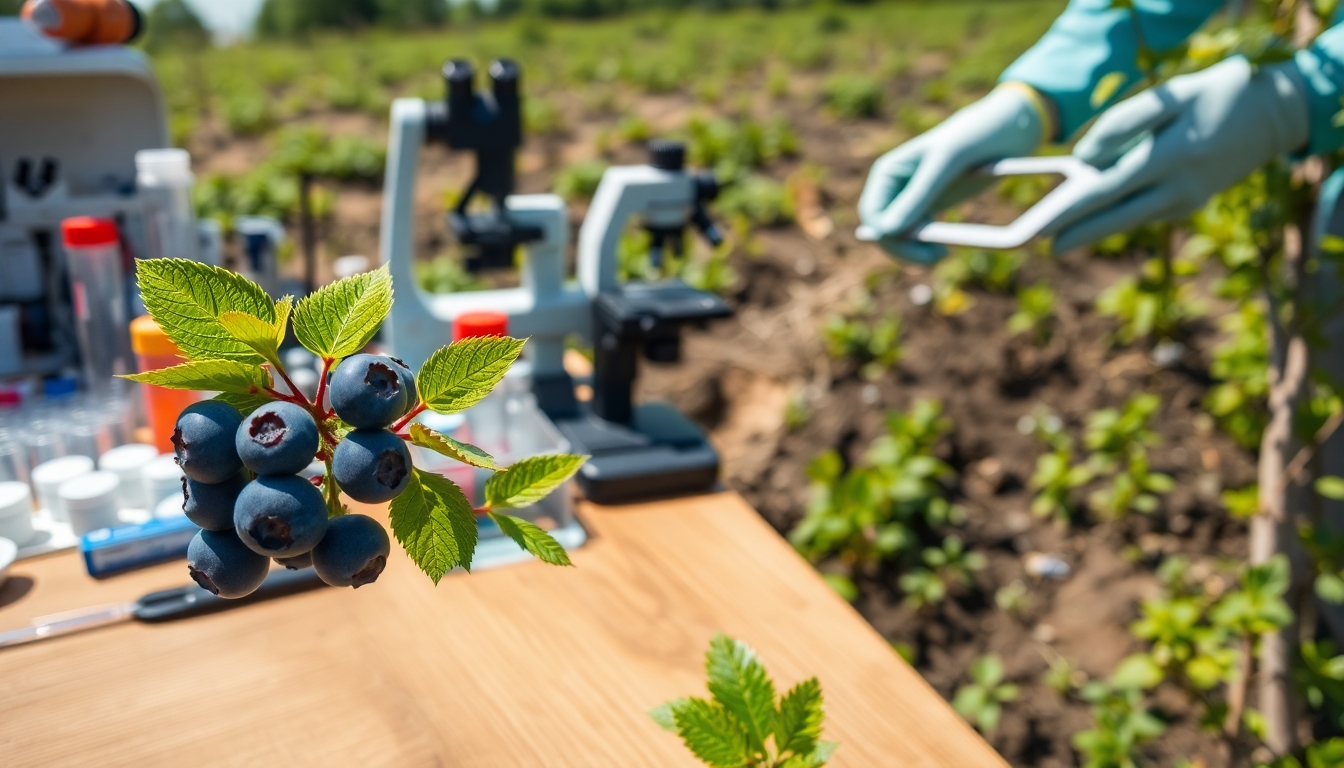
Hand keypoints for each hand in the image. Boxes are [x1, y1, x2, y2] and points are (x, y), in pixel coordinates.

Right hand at [858, 86, 1044, 263]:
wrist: (1006, 127)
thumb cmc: (973, 135)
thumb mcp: (946, 162)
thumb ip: (918, 195)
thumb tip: (887, 231)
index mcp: (888, 171)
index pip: (872, 214)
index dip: (886, 235)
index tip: (917, 245)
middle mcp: (895, 186)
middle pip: (883, 230)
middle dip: (902, 247)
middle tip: (933, 257)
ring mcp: (913, 198)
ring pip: (900, 237)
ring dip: (914, 251)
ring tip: (941, 254)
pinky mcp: (932, 205)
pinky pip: (919, 234)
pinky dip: (926, 246)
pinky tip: (943, 249)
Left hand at [1046, 56, 1308, 252]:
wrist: (1275, 115)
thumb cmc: (1214, 96)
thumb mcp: (1170, 96)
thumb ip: (1123, 123)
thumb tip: (1083, 155)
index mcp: (1171, 158)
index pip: (1109, 190)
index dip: (1074, 211)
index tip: (1045, 225)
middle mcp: (1180, 188)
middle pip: (1118, 218)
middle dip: (1080, 233)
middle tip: (1045, 245)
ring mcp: (1189, 201)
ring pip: (1132, 220)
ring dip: (1097, 229)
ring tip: (1059, 237)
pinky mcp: (1192, 205)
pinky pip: (1147, 213)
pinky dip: (1121, 216)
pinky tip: (1095, 219)